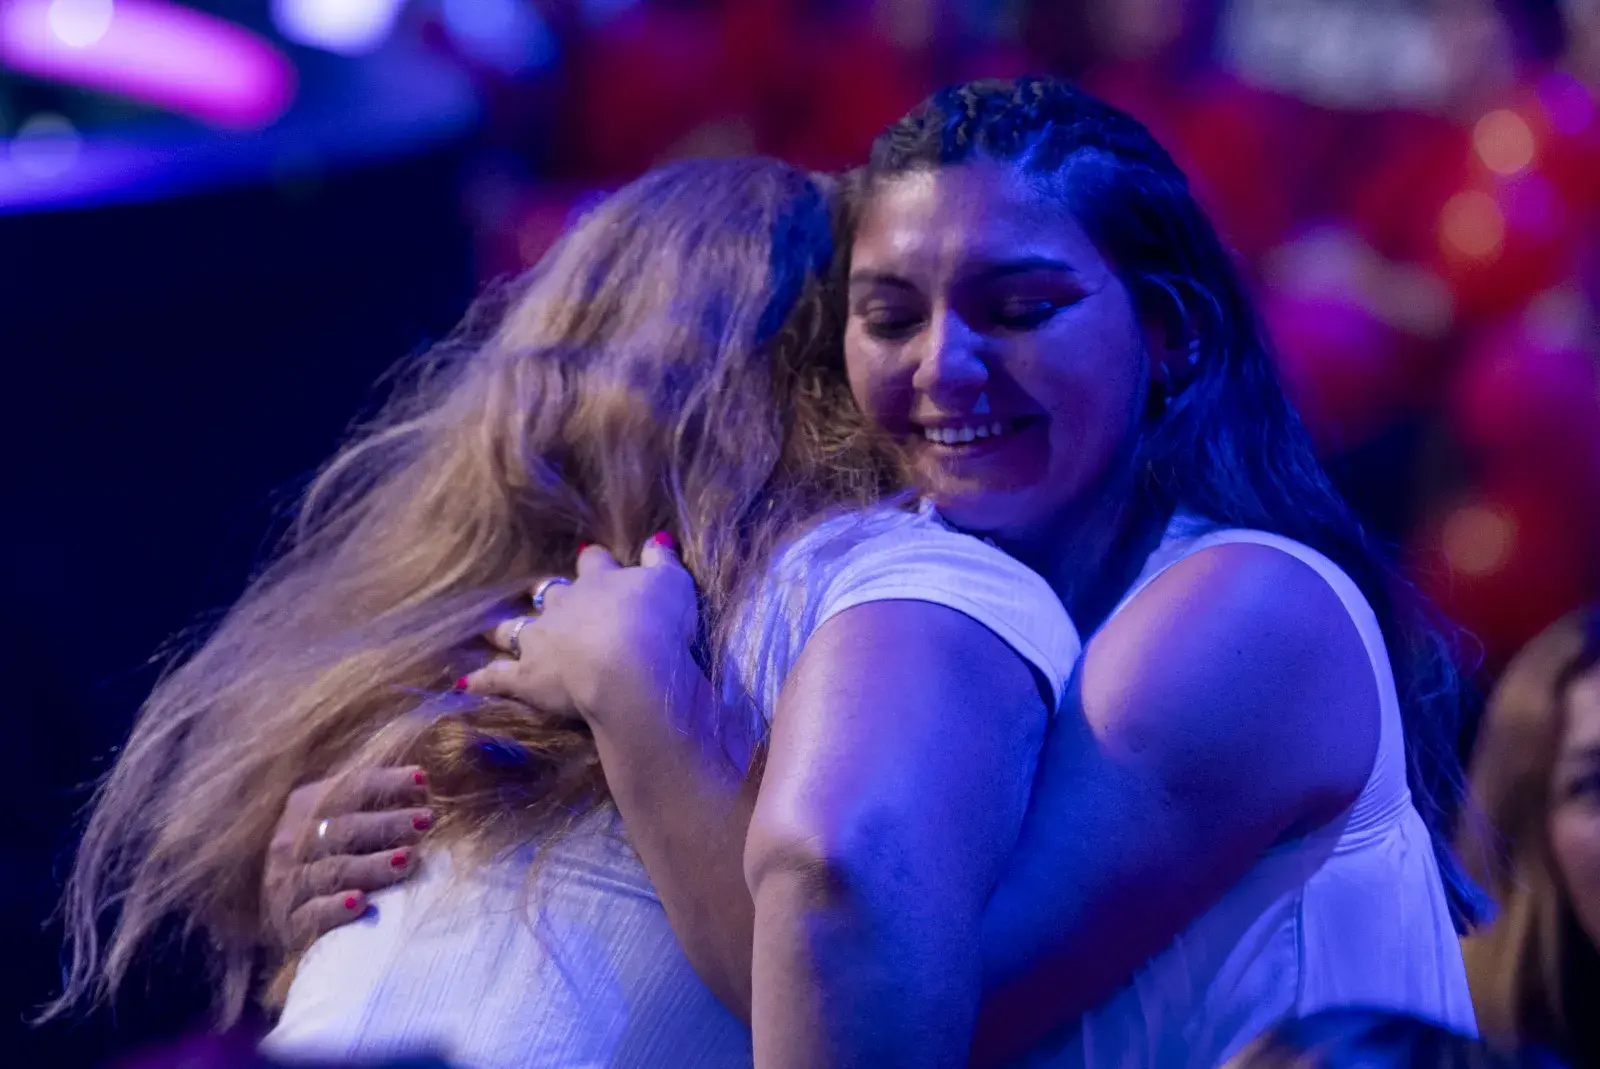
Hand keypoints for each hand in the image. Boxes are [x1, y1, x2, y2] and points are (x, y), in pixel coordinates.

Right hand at [262, 766, 431, 951]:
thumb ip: (372, 798)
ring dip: (372, 865)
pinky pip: (312, 914)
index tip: (423, 781)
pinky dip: (336, 908)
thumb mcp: (337, 818)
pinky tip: (360, 903)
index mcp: (307, 806)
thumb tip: (423, 779)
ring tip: (408, 859)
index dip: (388, 783)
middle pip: (345, 829)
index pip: (350, 789)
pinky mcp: (291, 922)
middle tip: (426, 820)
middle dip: (388, 824)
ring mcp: (289, 882)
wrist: (276, 910)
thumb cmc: (325, 854)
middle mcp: (294, 841)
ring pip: (334, 871)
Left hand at [464, 534, 700, 732]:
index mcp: (598, 582)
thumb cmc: (657, 622)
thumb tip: (657, 538)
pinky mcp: (526, 677)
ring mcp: (540, 641)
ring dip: (503, 629)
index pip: (592, 564)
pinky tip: (467, 681)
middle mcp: (562, 606)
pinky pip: (498, 677)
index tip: (591, 559)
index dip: (593, 562)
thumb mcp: (672, 583)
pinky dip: (483, 679)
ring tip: (489, 629)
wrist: (630, 667)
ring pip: (513, 629)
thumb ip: (660, 560)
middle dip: (544, 595)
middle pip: (547, 595)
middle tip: (540, 596)